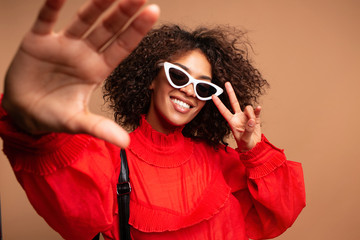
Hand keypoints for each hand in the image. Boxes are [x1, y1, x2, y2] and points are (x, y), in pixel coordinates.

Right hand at [2, 0, 159, 147]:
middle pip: (108, 28)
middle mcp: (84, 53)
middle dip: (123, 12)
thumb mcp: (78, 122)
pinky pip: (46, 19)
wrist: (24, 112)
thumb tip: (127, 144)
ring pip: (84, 19)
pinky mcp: (38, 41)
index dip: (136, 30)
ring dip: (97, 4)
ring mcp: (62, 45)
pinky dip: (52, 5)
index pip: (121, 47)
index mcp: (97, 70)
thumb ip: (101, 128)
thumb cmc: (54, 115)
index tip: (153, 12)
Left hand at [212, 82, 261, 151]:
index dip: (218, 103)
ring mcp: (246, 116)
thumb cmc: (245, 145)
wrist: (254, 147)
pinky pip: (256, 111)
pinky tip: (258, 108)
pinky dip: (257, 110)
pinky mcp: (255, 118)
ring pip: (248, 107)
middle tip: (226, 83)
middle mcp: (238, 116)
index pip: (224, 110)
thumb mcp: (244, 139)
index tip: (213, 95)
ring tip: (252, 124)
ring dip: (250, 114)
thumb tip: (251, 120)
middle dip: (230, 92)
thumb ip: (248, 130)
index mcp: (232, 121)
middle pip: (233, 102)